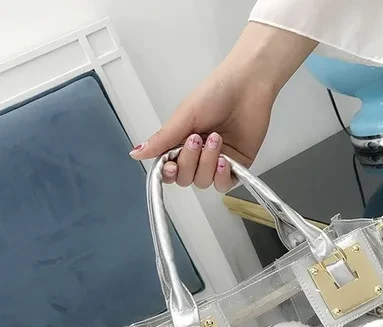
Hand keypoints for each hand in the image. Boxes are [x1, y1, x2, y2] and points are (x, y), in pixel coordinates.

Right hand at [129, 23, 316, 191]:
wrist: (247, 86)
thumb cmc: (215, 94)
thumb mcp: (183, 116)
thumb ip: (162, 139)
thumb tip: (135, 154)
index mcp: (181, 143)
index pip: (170, 169)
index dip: (169, 172)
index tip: (171, 164)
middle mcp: (198, 156)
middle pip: (185, 179)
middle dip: (190, 162)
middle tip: (197, 139)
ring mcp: (217, 162)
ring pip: (203, 182)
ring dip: (207, 163)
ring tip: (216, 139)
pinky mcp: (237, 166)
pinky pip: (224, 185)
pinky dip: (222, 175)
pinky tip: (225, 160)